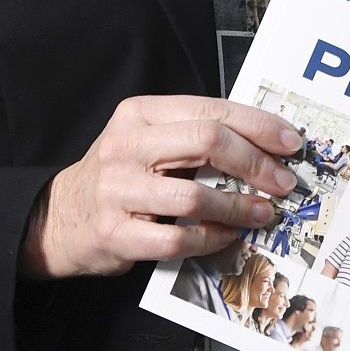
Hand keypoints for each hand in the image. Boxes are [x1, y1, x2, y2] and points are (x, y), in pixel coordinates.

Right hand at [21, 95, 301, 277]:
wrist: (58, 218)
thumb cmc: (120, 177)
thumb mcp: (149, 141)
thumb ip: (196, 136)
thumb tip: (266, 143)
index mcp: (140, 115)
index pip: (211, 111)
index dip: (259, 126)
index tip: (291, 143)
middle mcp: (125, 146)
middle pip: (208, 142)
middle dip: (256, 163)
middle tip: (283, 182)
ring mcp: (117, 190)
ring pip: (195, 196)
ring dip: (239, 207)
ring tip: (262, 213)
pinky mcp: (114, 233)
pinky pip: (177, 239)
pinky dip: (211, 239)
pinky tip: (227, 237)